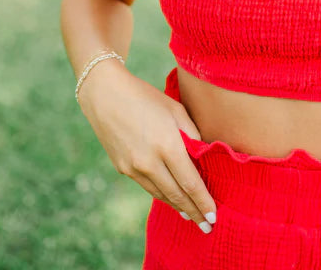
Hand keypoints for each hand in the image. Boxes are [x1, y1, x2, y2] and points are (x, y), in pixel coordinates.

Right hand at [77, 60, 216, 233]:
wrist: (106, 95)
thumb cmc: (147, 97)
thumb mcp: (176, 109)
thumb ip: (191, 135)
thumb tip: (202, 156)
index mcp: (167, 145)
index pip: (190, 183)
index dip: (203, 201)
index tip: (213, 215)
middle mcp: (149, 162)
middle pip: (176, 195)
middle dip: (193, 212)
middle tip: (207, 226)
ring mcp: (133, 168)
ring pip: (160, 194)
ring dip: (177, 207)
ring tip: (190, 216)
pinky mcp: (122, 168)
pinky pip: (147, 186)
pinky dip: (161, 194)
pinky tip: (170, 198)